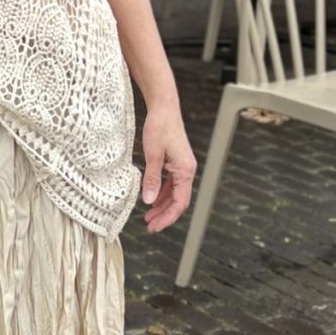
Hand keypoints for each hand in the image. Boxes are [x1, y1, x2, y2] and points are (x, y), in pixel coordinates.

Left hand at [138, 101, 195, 234]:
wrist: (164, 107)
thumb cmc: (160, 127)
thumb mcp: (152, 155)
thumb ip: (151, 179)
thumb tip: (148, 201)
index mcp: (185, 170)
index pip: (180, 202)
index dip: (168, 217)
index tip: (155, 227)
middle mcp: (187, 170)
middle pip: (178, 200)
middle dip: (164, 215)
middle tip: (150, 226)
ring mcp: (182, 166)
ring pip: (174, 193)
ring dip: (162, 205)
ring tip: (148, 216)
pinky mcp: (176, 162)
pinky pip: (171, 183)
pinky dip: (162, 193)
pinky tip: (151, 199)